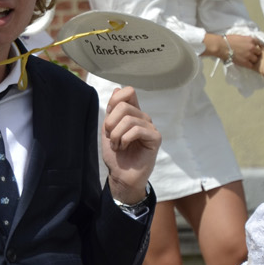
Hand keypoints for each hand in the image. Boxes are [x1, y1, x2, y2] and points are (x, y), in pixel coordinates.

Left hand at [101, 86, 159, 204]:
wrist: (121, 175)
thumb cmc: (115, 155)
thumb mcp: (108, 130)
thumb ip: (112, 111)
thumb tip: (117, 89)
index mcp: (132, 113)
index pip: (128, 92)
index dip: (114, 101)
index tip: (108, 120)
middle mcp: (142, 117)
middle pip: (124, 106)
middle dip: (111, 123)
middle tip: (111, 138)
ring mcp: (150, 127)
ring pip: (129, 119)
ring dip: (116, 135)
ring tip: (117, 146)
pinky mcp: (155, 138)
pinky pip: (137, 130)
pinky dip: (125, 139)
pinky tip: (124, 147)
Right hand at [224, 33, 263, 71]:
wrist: (222, 46)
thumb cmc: (228, 40)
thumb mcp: (240, 36)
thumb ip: (246, 40)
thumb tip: (247, 43)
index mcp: (251, 40)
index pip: (259, 43)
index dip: (256, 46)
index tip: (253, 47)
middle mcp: (252, 47)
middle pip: (259, 52)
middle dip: (255, 53)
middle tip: (250, 54)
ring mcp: (249, 55)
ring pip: (255, 59)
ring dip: (252, 59)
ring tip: (247, 59)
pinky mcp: (245, 62)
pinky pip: (251, 65)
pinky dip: (248, 65)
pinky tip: (244, 63)